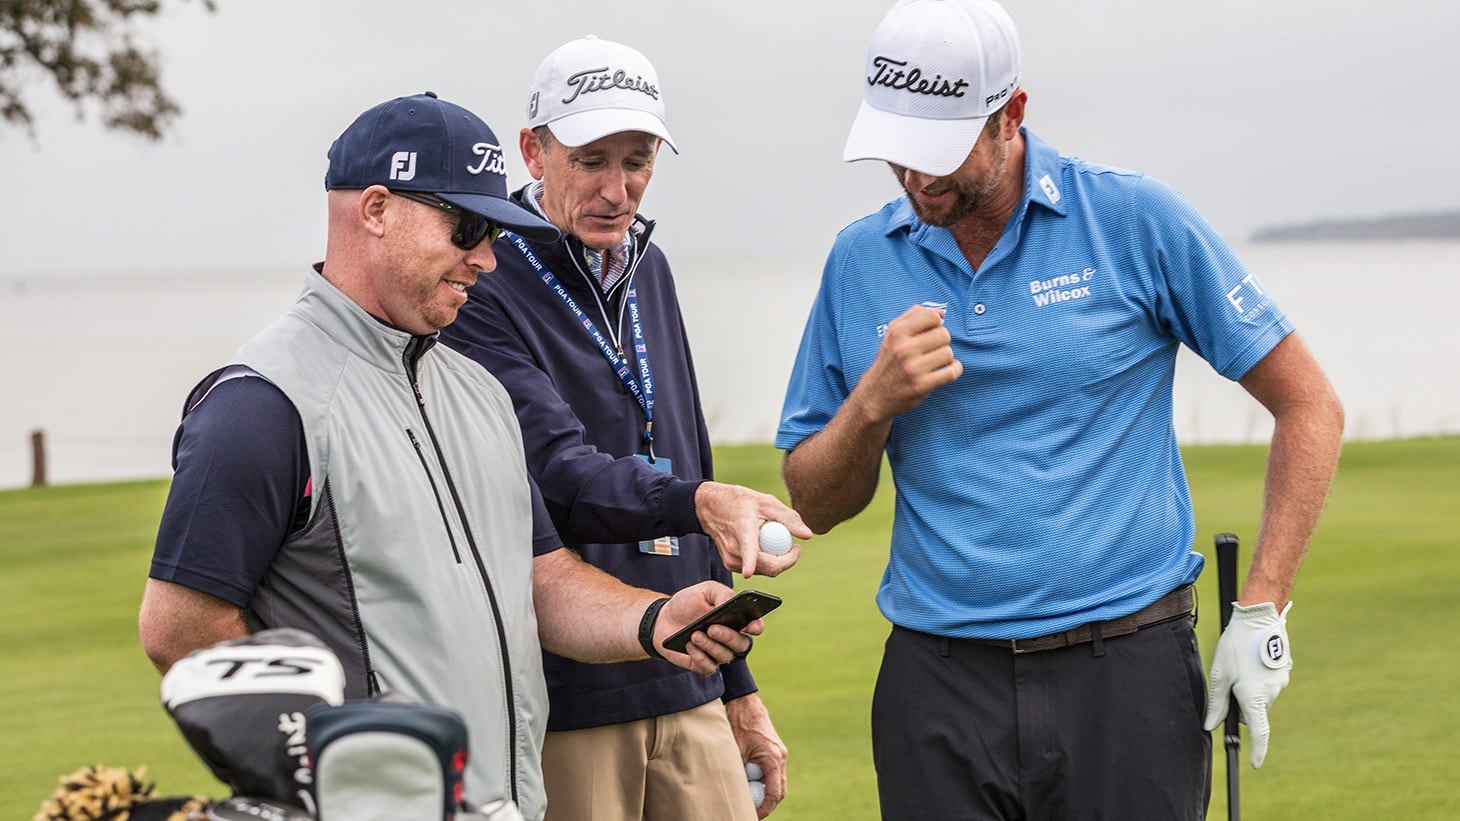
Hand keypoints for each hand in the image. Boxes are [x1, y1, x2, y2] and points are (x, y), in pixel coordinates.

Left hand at [654, 582, 761, 673]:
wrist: (663, 618)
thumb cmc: (688, 602)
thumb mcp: (705, 590)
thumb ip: (722, 594)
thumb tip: (731, 603)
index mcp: (737, 619)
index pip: (755, 626)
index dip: (757, 627)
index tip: (750, 625)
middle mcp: (731, 639)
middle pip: (741, 644)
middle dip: (728, 636)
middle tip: (712, 628)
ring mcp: (717, 653)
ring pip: (724, 656)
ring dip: (710, 646)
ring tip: (695, 634)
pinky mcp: (702, 664)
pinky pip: (708, 667)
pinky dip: (699, 656)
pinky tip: (689, 645)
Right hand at [695, 482, 811, 578]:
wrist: (711, 508)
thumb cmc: (741, 502)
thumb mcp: (766, 502)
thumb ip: (789, 518)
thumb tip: (809, 535)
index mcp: (742, 530)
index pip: (747, 549)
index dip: (749, 562)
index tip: (748, 572)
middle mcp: (734, 548)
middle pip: (766, 567)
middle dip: (788, 561)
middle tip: (796, 547)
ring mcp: (730, 560)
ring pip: (764, 571)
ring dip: (778, 561)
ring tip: (778, 541)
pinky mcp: (730, 565)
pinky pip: (757, 570)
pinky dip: (766, 561)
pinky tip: (764, 546)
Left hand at [727, 694, 787, 817]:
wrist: (746, 703)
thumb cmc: (739, 724)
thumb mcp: (735, 751)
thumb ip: (738, 772)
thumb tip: (734, 792)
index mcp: (773, 758)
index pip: (774, 793)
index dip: (765, 808)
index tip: (753, 816)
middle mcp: (780, 757)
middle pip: (779, 790)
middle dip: (767, 804)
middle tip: (752, 813)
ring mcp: (779, 754)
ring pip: (776, 782)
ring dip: (764, 792)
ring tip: (749, 800)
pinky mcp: (774, 751)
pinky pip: (772, 772)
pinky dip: (762, 780)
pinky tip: (749, 783)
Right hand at [855, 305, 961, 422]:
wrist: (874, 395)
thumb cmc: (888, 362)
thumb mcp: (892, 334)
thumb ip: (913, 317)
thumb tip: (940, 313)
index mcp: (897, 332)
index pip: (932, 316)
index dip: (936, 324)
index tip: (931, 332)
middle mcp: (904, 348)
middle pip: (943, 334)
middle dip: (942, 342)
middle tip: (932, 350)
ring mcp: (913, 368)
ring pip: (948, 353)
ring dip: (946, 358)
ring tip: (935, 362)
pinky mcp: (921, 385)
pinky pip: (951, 372)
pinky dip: (954, 370)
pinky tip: (946, 370)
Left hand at [1204, 601, 1293, 767]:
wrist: (1259, 619)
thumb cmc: (1235, 646)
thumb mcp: (1220, 674)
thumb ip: (1217, 703)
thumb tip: (1211, 726)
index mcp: (1255, 698)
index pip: (1259, 732)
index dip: (1258, 750)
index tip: (1255, 763)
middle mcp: (1272, 694)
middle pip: (1254, 711)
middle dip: (1241, 704)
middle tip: (1229, 682)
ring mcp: (1281, 683)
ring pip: (1260, 696)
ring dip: (1249, 689)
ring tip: (1240, 665)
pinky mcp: (1283, 672)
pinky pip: (1268, 683)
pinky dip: (1258, 678)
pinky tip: (1250, 659)